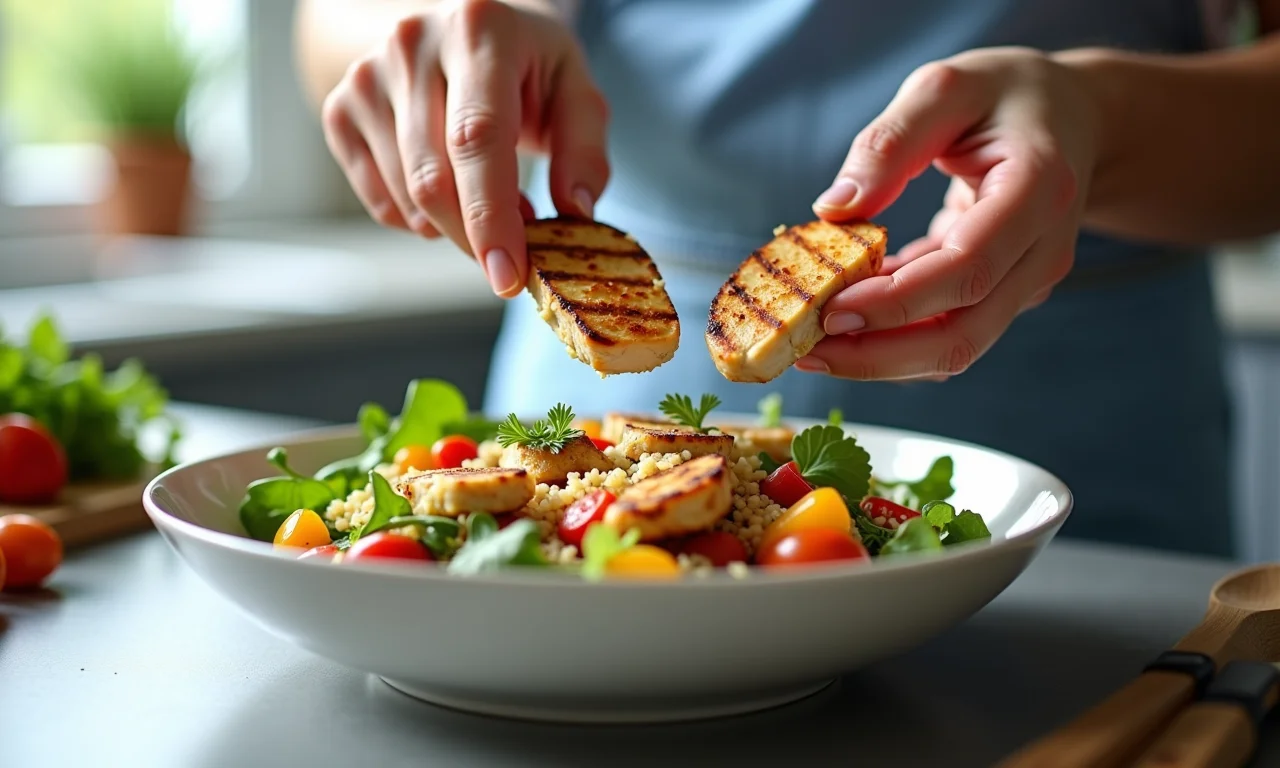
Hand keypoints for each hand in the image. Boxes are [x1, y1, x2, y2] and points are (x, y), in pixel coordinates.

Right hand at [319, 0, 609, 296]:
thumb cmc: (527, 68)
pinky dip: (420, 221)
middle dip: (475, 237)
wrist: (462, 32)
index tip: (508, 275)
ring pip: (405, 197)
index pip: (477, 137)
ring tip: (487, 200)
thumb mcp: (576, 91)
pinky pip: (380, 202)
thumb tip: (575, 212)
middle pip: (433, 178)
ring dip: (453, 227)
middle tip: (511, 254)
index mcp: (479, 30)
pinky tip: (449, 193)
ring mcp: (367, 76)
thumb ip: (584, 150)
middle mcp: (413, 44)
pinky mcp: (340, 109)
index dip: (491, 215)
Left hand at [800, 47, 1096, 380]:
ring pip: (955, 347)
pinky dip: (894, 336)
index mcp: (1038, 191)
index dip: (896, 302)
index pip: (967, 270)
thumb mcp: (944, 87)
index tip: (830, 309)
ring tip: (812, 346)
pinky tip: (844, 319)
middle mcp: (1043, 251)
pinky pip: (947, 329)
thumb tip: (834, 208)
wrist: (1073, 117)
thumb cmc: (1007, 96)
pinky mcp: (1004, 296)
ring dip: (881, 357)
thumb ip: (890, 143)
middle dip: (879, 354)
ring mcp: (1028, 282)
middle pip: (962, 334)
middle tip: (807, 349)